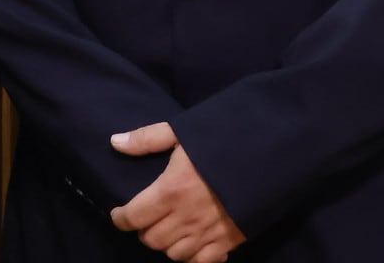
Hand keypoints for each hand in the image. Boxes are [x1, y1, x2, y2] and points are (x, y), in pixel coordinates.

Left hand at [109, 122, 245, 262]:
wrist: (267, 155)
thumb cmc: (222, 141)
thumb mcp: (181, 133)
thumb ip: (146, 140)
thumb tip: (115, 142)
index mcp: (170, 190)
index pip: (133, 216)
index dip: (120, 218)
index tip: (118, 214)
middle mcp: (186, 217)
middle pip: (151, 239)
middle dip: (143, 230)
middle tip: (146, 219)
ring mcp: (208, 232)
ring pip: (174, 253)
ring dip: (166, 244)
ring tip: (168, 230)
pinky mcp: (229, 241)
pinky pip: (202, 261)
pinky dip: (193, 256)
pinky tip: (193, 243)